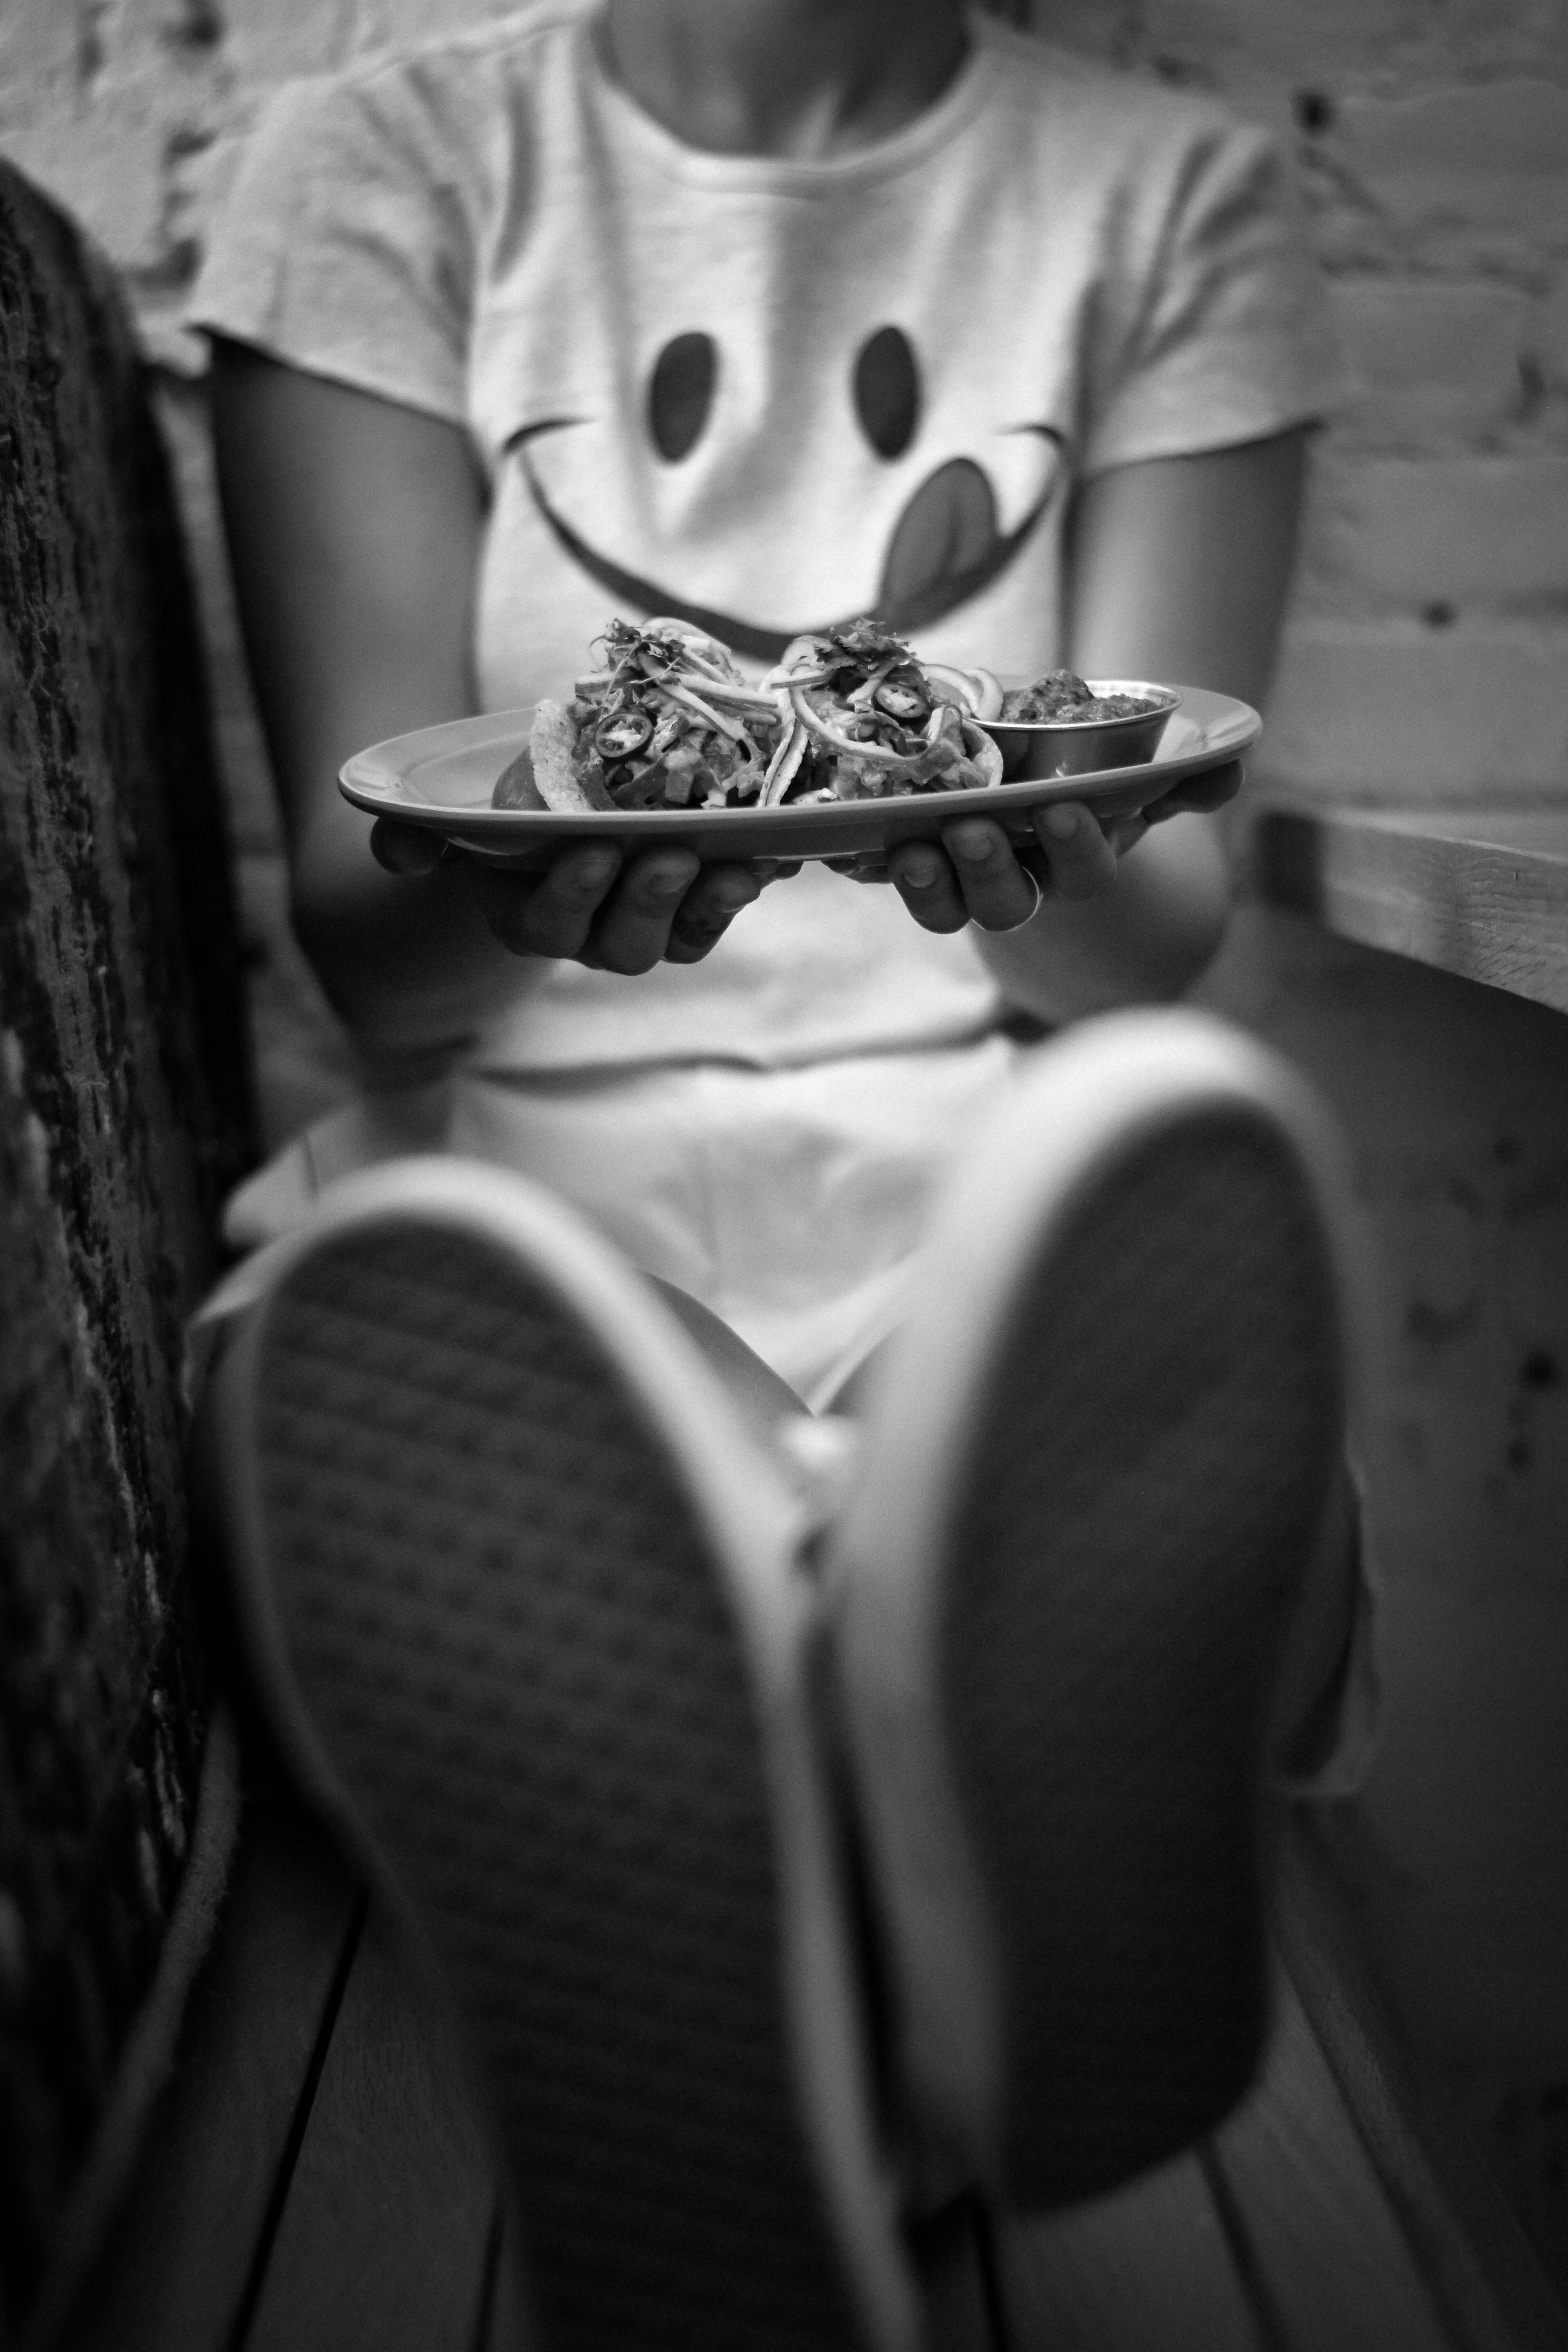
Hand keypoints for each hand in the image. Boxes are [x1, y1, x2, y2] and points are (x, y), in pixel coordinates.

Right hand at [370, 818, 795, 971]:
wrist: (558, 800)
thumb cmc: (501, 816)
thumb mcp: (452, 819)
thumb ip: (417, 834)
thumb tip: (399, 853)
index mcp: (527, 918)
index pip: (545, 925)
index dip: (572, 895)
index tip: (594, 850)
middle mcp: (592, 936)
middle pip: (623, 945)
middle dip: (649, 902)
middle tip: (672, 854)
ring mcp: (651, 927)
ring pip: (682, 939)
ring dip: (709, 905)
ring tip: (734, 865)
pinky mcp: (697, 907)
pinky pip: (725, 910)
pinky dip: (750, 885)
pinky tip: (776, 855)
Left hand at [845, 757, 1243, 936]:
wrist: (1020, 789)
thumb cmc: (1084, 787)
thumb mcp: (1133, 778)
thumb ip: (1181, 777)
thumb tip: (1228, 768)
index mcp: (1074, 865)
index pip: (1081, 874)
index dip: (1076, 847)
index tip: (1065, 809)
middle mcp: (1015, 885)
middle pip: (1002, 904)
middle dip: (988, 869)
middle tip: (971, 826)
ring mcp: (955, 883)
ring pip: (943, 906)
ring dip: (926, 881)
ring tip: (909, 842)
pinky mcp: (902, 868)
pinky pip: (879, 878)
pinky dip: (863, 865)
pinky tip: (842, 845)